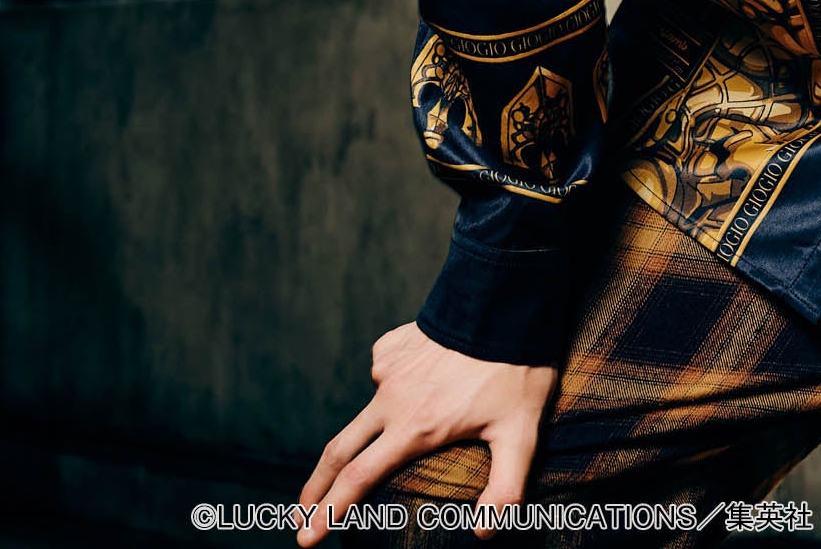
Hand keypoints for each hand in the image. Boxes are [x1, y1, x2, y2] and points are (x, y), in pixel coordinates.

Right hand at [294, 321, 558, 543]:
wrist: (505, 295)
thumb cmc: (516, 367)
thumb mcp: (520, 432)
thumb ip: (505, 486)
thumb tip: (485, 535)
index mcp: (415, 427)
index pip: (358, 479)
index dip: (329, 511)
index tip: (306, 537)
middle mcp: (393, 399)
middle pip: (340, 451)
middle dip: (315, 489)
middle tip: (300, 517)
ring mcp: (391, 368)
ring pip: (364, 412)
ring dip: (354, 440)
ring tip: (362, 456)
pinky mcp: (395, 343)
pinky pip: (384, 373)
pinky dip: (390, 389)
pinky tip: (412, 387)